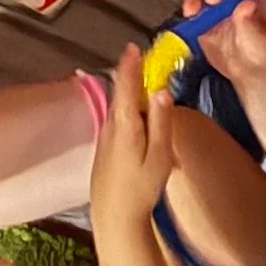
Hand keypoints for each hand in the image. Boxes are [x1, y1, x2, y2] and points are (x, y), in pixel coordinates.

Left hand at [91, 45, 175, 232]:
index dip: (130, 66)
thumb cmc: (141, 189)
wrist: (113, 217)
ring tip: (146, 96)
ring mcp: (104, 139)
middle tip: (144, 65)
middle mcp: (110, 127)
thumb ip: (161, 122)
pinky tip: (141, 129)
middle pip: (122, 96)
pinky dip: (129, 117)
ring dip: (131, 100)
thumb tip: (162, 91)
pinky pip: (118, 124)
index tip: (133, 47)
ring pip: (120, 111)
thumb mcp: (159, 156)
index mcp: (125, 125)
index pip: (126, 87)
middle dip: (132, 79)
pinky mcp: (103, 150)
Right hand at [182, 0, 265, 85]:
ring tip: (197, 9)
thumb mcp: (261, 36)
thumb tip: (245, 5)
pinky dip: (190, 6)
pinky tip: (190, 14)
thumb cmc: (263, 50)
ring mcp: (217, 5)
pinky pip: (193, 6)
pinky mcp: (203, 18)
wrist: (251, 72)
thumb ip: (251, 21)